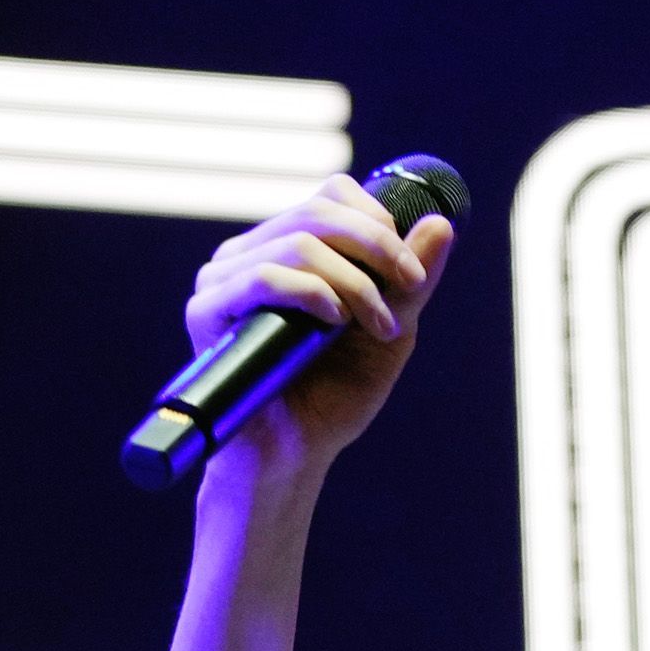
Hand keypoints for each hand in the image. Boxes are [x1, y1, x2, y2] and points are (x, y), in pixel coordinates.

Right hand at [178, 173, 456, 479]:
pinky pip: (263, 276)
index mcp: (288, 249)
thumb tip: (443, 222)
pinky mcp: (206, 311)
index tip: (412, 273)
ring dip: (355, 282)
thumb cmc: (336, 394)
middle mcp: (250, 254)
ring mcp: (223, 279)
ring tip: (376, 327)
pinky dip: (312, 292)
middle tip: (408, 287)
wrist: (296, 455)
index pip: (332, 195)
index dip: (379, 221)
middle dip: (377, 247)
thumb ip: (412, 280)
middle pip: (320, 211)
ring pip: (298, 242)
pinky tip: (335, 322)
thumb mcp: (390, 328)